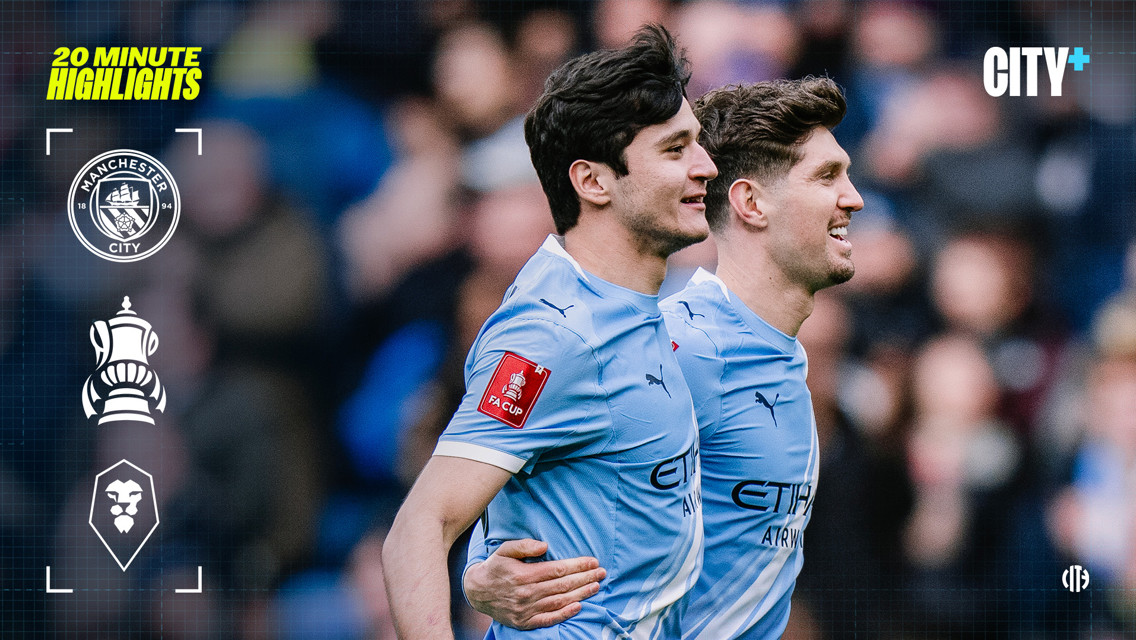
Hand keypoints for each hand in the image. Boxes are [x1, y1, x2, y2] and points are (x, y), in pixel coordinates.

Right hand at [463, 539, 606, 629]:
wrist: (476, 591)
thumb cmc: (495, 567)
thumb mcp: (505, 550)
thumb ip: (525, 545)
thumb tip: (545, 546)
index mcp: (524, 575)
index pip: (557, 570)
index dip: (577, 565)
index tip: (593, 561)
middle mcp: (527, 593)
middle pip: (563, 586)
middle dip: (585, 578)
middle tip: (601, 573)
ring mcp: (526, 610)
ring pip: (559, 602)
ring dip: (580, 594)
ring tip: (595, 587)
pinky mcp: (525, 622)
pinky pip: (548, 619)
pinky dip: (564, 614)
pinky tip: (578, 607)